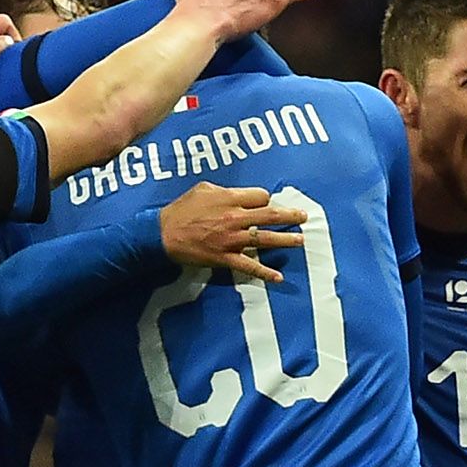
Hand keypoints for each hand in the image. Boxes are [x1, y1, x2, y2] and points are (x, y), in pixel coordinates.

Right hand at [159, 182, 305, 282]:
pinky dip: (264, 272)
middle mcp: (235, 218)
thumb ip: (225, 190)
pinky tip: (278, 277)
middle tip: (303, 217)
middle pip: (270, 215)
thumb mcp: (203, 189)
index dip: (265, 199)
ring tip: (300, 240)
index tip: (264, 203)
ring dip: (285, 240)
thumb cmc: (182, 210)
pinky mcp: (225, 257)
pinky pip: (249, 266)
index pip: (261, 196)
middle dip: (290, 216)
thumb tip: (239, 194)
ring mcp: (232, 240)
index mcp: (230, 198)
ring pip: (265, 239)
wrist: (163, 234)